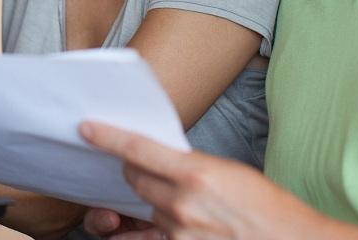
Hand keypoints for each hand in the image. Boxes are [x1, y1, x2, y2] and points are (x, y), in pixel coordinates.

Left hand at [80, 122, 330, 239]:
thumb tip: (164, 162)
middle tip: (148, 169)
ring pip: (147, 209)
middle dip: (136, 172)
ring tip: (184, 205)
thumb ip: (192, 167)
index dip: (107, 137)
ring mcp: (181, 234)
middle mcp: (183, 204)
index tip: (86, 129)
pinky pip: (152, 238)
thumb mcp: (231, 173)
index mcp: (196, 173)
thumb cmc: (270, 209)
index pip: (138, 150)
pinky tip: (153, 225)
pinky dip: (153, 230)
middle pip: (136, 179)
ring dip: (154, 204)